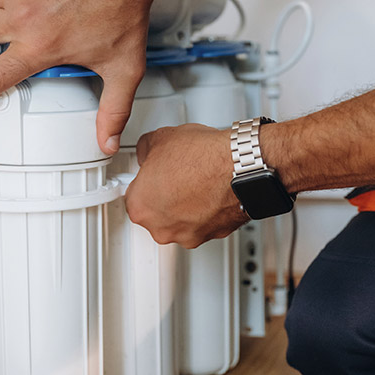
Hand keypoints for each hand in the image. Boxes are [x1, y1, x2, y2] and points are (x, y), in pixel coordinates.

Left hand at [125, 124, 248, 248]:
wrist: (240, 166)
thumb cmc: (203, 157)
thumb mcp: (161, 139)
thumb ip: (145, 150)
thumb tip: (147, 152)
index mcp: (140, 207)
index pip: (133, 196)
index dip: (145, 182)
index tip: (150, 177)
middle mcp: (161, 228)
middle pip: (156, 214)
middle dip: (164, 197)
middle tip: (175, 176)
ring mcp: (187, 235)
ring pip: (180, 222)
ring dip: (185, 207)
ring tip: (196, 182)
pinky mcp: (212, 236)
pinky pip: (203, 224)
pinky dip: (205, 212)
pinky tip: (210, 192)